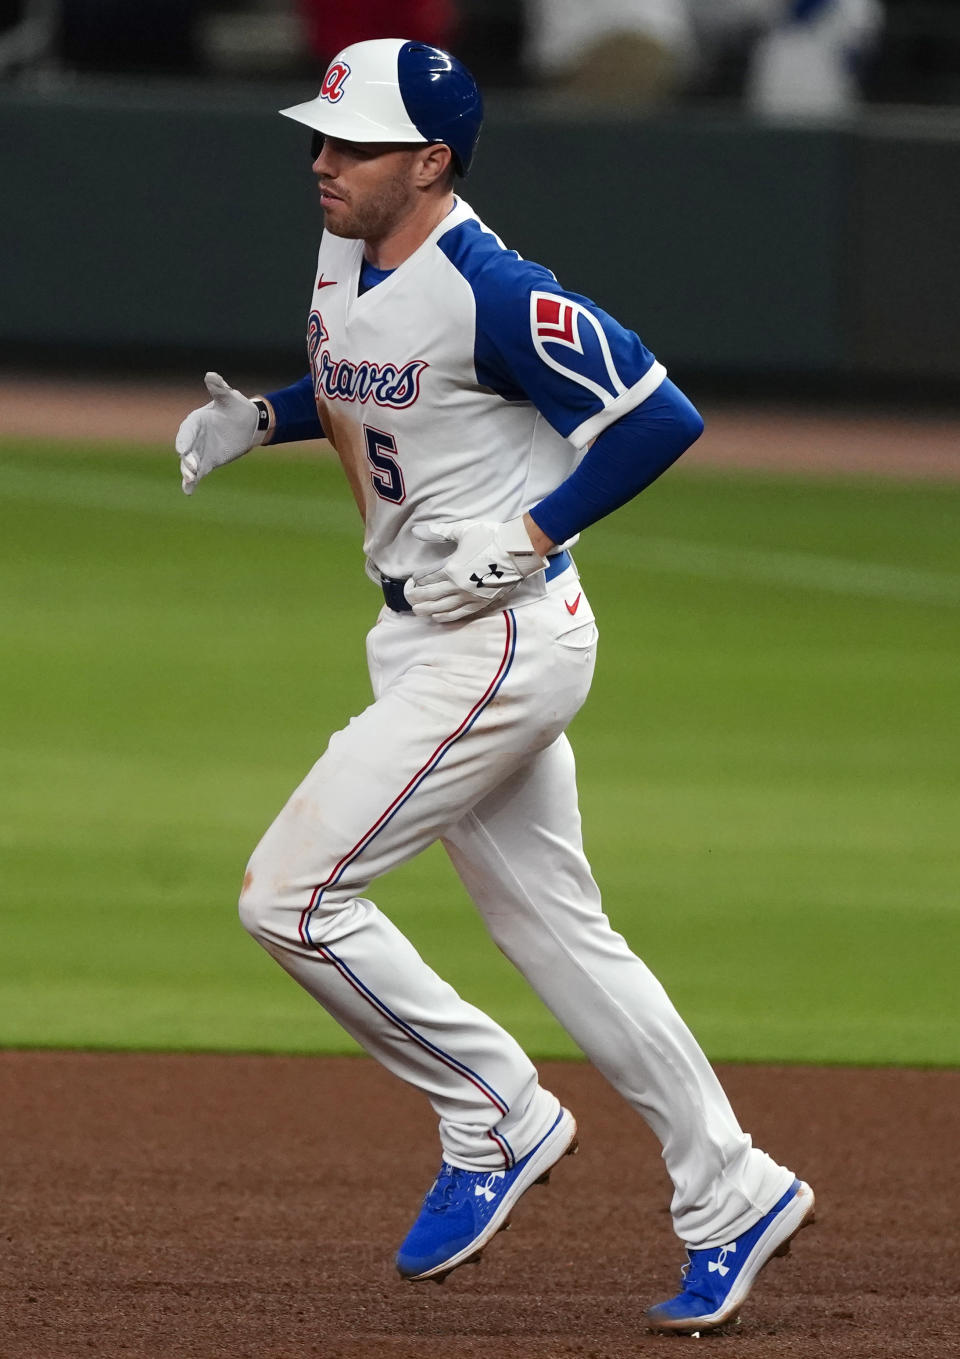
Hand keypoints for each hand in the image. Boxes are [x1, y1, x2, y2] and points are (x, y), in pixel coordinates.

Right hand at [175, 372, 262, 494]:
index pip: (187, 430)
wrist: (247, 423)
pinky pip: (198, 473)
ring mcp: (200, 451)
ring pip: (190, 463)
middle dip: (187, 460)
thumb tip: (211, 375)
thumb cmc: (236, 407)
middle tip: (190, 468)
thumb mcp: (230, 397)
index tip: (181, 449)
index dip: (184, 440)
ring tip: (190, 481)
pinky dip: (192, 482)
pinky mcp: (207, 462)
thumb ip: (220, 388)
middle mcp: (195, 437)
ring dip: (188, 472)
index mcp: (197, 420)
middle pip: (187, 450)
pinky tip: (188, 492)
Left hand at [405, 516, 548, 622]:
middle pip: (430, 595)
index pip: (426, 577)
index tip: (412, 580)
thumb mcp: (463, 531)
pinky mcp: (481, 603)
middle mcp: (458, 586)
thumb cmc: (491, 538)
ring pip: (442, 608)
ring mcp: (470, 597)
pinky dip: (446, 617)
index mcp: (451, 568)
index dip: (416, 579)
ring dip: (427, 610)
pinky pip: (459, 614)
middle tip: (409, 599)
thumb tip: (416, 530)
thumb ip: (438, 532)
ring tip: (418, 611)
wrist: (518, 551)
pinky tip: (437, 617)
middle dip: (417, 598)